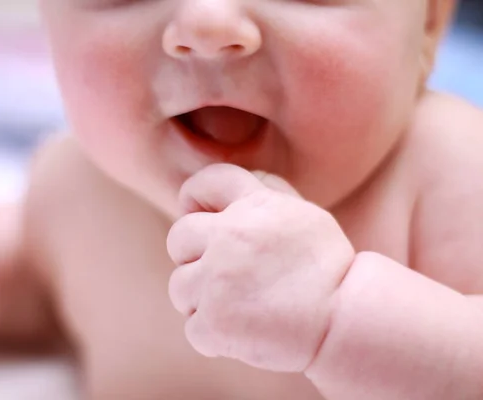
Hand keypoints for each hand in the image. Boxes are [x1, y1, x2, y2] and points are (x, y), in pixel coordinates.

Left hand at [167, 164, 354, 371]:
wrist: (346, 320)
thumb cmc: (327, 270)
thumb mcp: (304, 216)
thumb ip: (267, 195)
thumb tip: (234, 189)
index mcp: (253, 206)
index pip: (206, 182)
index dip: (195, 195)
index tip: (196, 211)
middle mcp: (229, 236)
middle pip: (178, 237)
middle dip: (193, 257)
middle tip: (222, 275)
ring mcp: (217, 279)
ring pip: (179, 287)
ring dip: (202, 300)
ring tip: (239, 308)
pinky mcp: (214, 321)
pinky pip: (193, 328)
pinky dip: (213, 336)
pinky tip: (243, 333)